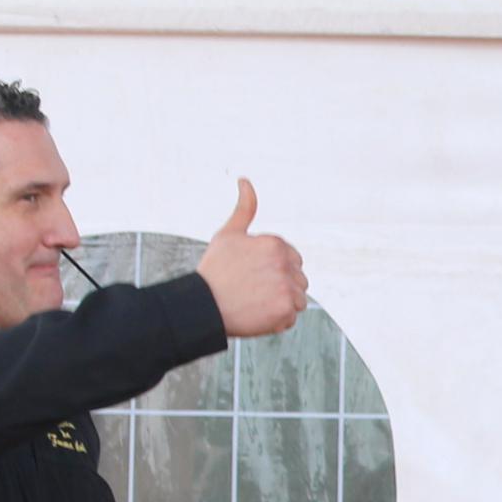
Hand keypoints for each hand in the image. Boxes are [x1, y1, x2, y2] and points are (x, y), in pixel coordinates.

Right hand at [197, 180, 307, 338]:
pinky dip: (277, 321)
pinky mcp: (286, 309)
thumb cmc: (214, 270)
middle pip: (298, 279)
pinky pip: (292, 317)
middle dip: (281, 286)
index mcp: (274, 243)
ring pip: (298, 299)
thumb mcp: (228, 234)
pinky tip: (257, 315)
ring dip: (281, 304)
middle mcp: (284, 262)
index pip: (291, 260)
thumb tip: (245, 180)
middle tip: (253, 291)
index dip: (273, 270)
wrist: (203, 306)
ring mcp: (287, 286)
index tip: (253, 275)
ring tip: (255, 303)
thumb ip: (245, 209)